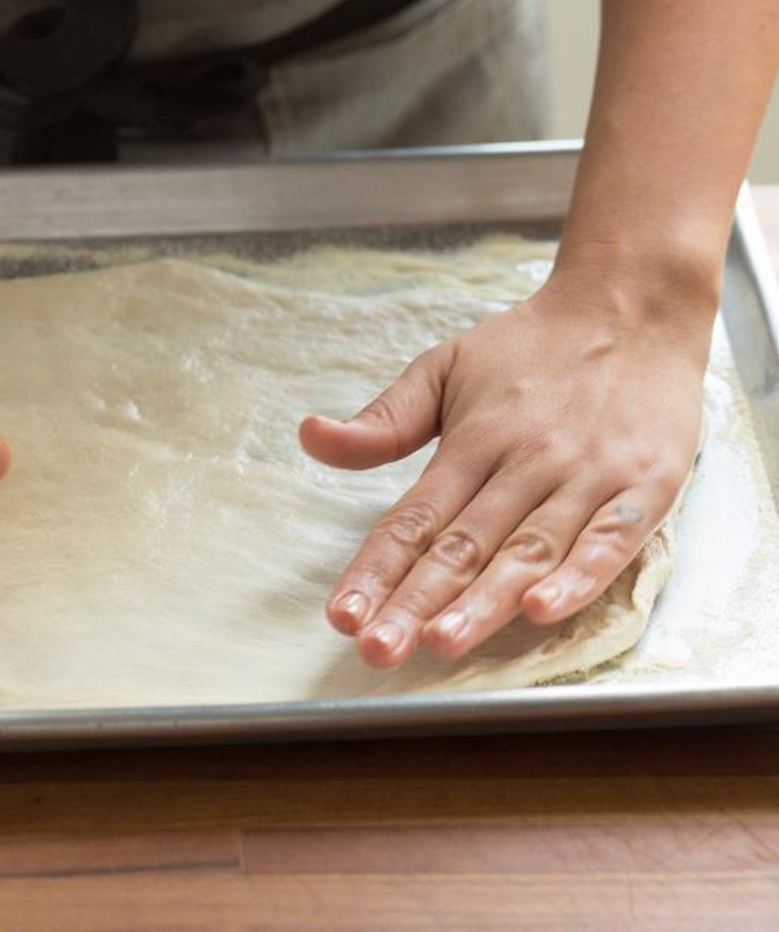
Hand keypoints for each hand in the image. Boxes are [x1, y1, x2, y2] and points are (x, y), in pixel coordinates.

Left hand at [298, 267, 709, 668]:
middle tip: (376, 649)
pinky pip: (610, 541)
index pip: (414, 519)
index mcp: (473, 439)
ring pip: (527, 551)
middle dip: (415, 602)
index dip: (375, 570)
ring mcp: (587, 476)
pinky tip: (541, 609)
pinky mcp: (646, 486)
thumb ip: (384, 419)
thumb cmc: (530, 346)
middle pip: (462, 546)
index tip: (341, 615)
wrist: (632, 305)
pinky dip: (578, 578)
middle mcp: (525, 461)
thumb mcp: (443, 366)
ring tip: (441, 641)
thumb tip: (310, 437)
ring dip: (483, 602)